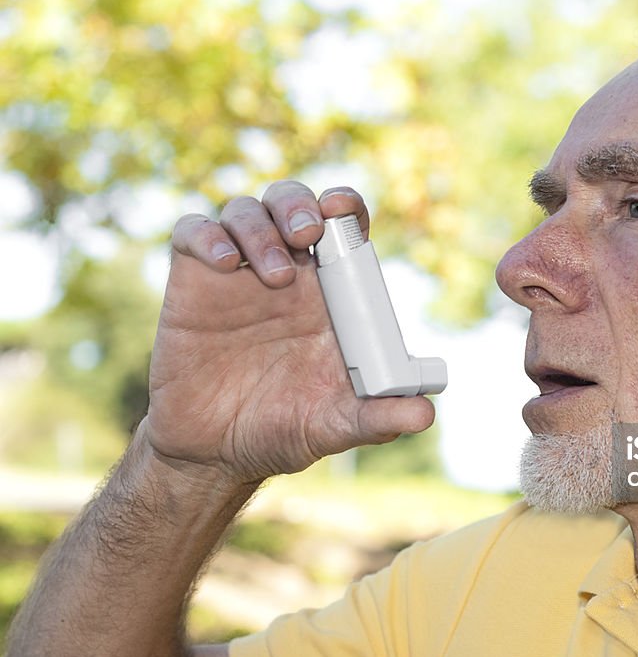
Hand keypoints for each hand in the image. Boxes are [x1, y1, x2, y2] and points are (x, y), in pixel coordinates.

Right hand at [145, 181, 434, 482]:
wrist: (215, 453)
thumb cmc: (283, 430)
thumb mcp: (335, 426)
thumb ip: (378, 418)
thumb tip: (425, 412)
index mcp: (328, 293)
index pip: (342, 226)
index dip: (346, 205)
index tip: (343, 208)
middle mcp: (285, 273)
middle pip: (291, 203)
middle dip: (299, 204)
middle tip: (307, 236)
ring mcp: (236, 275)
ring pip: (244, 211)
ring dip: (260, 227)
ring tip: (274, 275)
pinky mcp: (192, 282)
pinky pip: (192, 233)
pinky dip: (207, 234)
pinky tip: (224, 263)